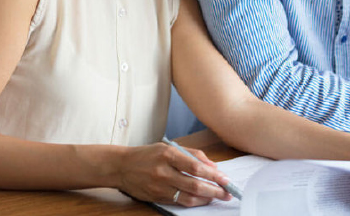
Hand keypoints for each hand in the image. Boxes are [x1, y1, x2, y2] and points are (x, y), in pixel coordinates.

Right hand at [114, 143, 232, 206]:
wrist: (121, 167)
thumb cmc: (148, 154)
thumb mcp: (170, 147)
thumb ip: (193, 155)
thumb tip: (213, 166)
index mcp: (168, 155)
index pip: (196, 167)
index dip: (214, 175)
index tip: (226, 179)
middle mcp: (163, 172)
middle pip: (195, 185)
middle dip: (215, 191)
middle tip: (228, 193)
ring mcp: (159, 187)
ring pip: (188, 197)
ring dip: (206, 199)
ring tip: (218, 197)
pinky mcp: (156, 197)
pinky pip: (179, 202)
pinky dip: (193, 202)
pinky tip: (202, 200)